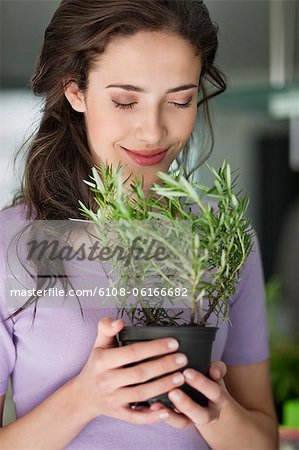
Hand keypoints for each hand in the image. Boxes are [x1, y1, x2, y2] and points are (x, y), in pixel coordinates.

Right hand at [73, 317, 187, 424]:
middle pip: (140, 373)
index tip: (174, 343)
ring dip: (163, 386)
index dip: (154, 347)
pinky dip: (152, 416)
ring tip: (181, 377)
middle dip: (164, 366)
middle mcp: (107, 380)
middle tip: (182, 359)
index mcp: (103, 361)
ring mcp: (113, 399)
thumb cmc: (96, 365)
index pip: (132, 352)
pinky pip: (136, 417)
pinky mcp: (118, 414)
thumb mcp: (98, 344)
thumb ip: (106, 328)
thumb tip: (119, 321)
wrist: (83, 395)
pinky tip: (168, 410)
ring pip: (141, 394)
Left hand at [146, 362, 229, 428]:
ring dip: (170, 414)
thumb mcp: (215, 372)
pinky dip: (161, 415)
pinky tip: (151, 407)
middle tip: (173, 392)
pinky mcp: (181, 422)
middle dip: (186, 404)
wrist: (206, 397)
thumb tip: (214, 371)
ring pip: (183, 422)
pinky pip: (171, 422)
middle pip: (200, 414)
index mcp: (219, 399)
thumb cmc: (208, 377)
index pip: (213, 392)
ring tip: (157, 405)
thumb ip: (217, 369)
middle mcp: (209, 414)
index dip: (201, 383)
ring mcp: (194, 420)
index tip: (186, 372)